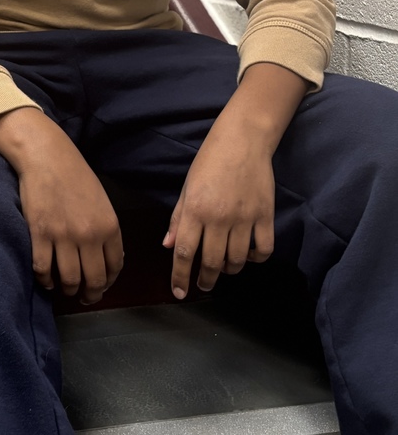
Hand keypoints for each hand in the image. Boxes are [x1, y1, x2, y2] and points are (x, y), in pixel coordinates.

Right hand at [0, 109, 122, 301]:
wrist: (47, 157)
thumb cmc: (75, 176)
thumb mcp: (101, 202)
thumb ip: (105, 230)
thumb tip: (106, 258)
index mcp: (110, 226)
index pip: (115, 267)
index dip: (108, 283)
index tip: (101, 286)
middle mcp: (90, 235)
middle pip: (94, 279)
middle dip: (90, 294)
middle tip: (84, 298)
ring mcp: (64, 236)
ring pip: (69, 279)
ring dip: (67, 290)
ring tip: (64, 289)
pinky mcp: (40, 235)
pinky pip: (43, 269)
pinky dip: (45, 280)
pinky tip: (46, 280)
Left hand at [162, 125, 274, 297]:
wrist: (242, 141)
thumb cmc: (209, 162)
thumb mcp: (187, 188)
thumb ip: (178, 219)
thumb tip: (169, 246)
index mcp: (195, 210)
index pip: (184, 252)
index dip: (180, 276)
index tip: (179, 293)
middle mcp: (218, 218)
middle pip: (211, 262)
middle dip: (205, 279)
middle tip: (203, 285)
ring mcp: (244, 218)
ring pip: (237, 260)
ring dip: (228, 270)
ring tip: (223, 268)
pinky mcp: (265, 216)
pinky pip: (263, 249)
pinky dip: (255, 259)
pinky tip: (248, 256)